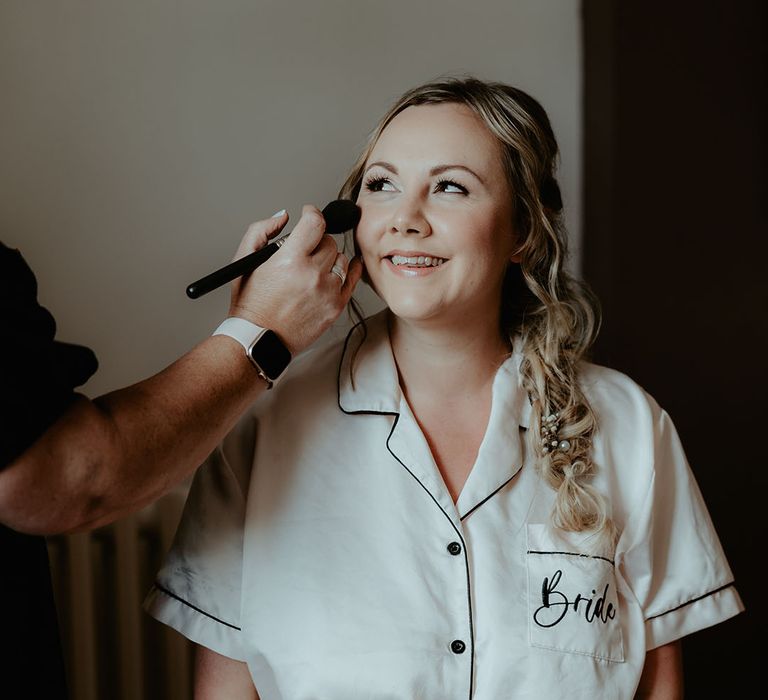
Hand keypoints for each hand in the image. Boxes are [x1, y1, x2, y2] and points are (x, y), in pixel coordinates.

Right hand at [228, 205, 362, 354]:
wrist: (259, 341)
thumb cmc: (250, 304)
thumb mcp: (244, 261)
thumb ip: (261, 231)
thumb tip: (284, 216)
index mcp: (289, 261)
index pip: (315, 223)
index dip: (312, 213)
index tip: (309, 214)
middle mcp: (312, 275)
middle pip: (328, 241)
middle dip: (316, 240)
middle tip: (305, 249)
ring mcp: (327, 292)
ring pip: (341, 258)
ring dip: (329, 258)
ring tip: (313, 267)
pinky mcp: (336, 307)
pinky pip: (353, 279)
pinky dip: (350, 270)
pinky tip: (344, 266)